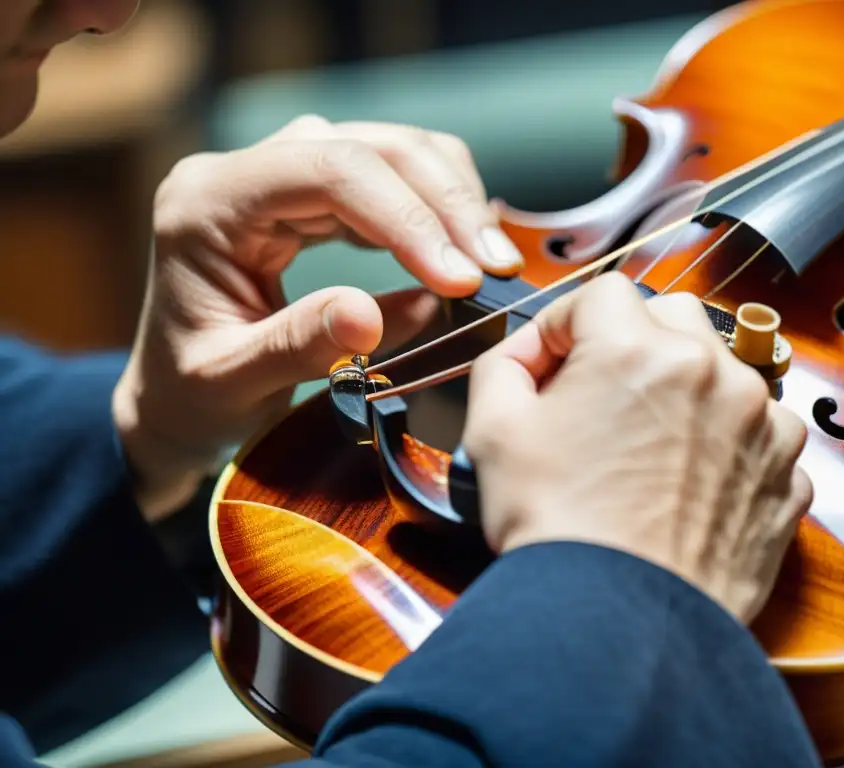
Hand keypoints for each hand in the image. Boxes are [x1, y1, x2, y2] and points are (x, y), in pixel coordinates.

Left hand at [113, 116, 523, 521]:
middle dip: (443, 204)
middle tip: (494, 268)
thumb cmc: (191, 398)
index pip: (327, 172)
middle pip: (368, 146)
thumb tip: (377, 313)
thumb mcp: (231, 384)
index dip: (406, 218)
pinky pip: (388, 175)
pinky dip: (434, 207)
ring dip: (449, 198)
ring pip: (388, 148)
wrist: (171, 401)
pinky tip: (457, 251)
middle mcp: (242, 173)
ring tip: (488, 261)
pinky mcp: (308, 194)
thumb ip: (299, 346)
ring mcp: (277, 177)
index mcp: (208, 204)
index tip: (461, 278)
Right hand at [461, 272, 811, 624]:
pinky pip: (758, 430)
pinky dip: (727, 441)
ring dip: (685, 389)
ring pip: (722, 370)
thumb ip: (504, 364)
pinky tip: (689, 480)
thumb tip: (525, 353)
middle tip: (600, 396)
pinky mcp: (787, 473)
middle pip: (671, 317)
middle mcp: (713, 372)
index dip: (565, 325)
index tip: (552, 362)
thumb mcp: (494, 432)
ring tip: (648, 445)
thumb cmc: (561, 531)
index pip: (600, 294)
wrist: (620, 622)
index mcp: (638, 349)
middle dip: (632, 343)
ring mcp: (761, 423)